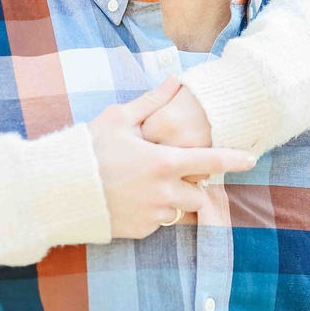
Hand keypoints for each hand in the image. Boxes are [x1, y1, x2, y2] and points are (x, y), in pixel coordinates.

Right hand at [87, 76, 255, 238]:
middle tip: (176, 176)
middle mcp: (164, 192)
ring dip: (174, 201)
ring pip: (179, 211)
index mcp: (163, 162)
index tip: (251, 159)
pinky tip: (131, 200)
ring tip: (149, 188)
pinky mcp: (139, 230)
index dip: (234, 160)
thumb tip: (175, 79)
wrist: (58, 189)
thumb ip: (152, 102)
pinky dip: (152, 212)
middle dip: (195, 187)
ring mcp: (152, 214)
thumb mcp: (118, 119)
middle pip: (200, 195)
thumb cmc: (87, 149)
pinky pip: (157, 223)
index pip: (211, 162)